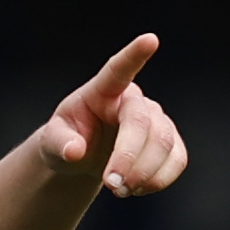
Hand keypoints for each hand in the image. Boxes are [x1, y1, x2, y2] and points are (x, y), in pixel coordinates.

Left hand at [38, 33, 188, 196]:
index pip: (118, 70)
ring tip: (119, 190)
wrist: (83, 157)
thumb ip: (59, 144)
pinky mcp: (171, 142)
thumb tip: (75, 150)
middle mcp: (133, 101)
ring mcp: (156, 119)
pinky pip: (177, 159)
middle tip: (111, 185)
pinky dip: (159, 179)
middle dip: (128, 156)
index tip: (150, 39)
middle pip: (142, 123)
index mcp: (102, 91)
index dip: (134, 56)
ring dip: (144, 173)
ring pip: (164, 143)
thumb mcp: (51, 143)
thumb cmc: (66, 141)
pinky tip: (137, 189)